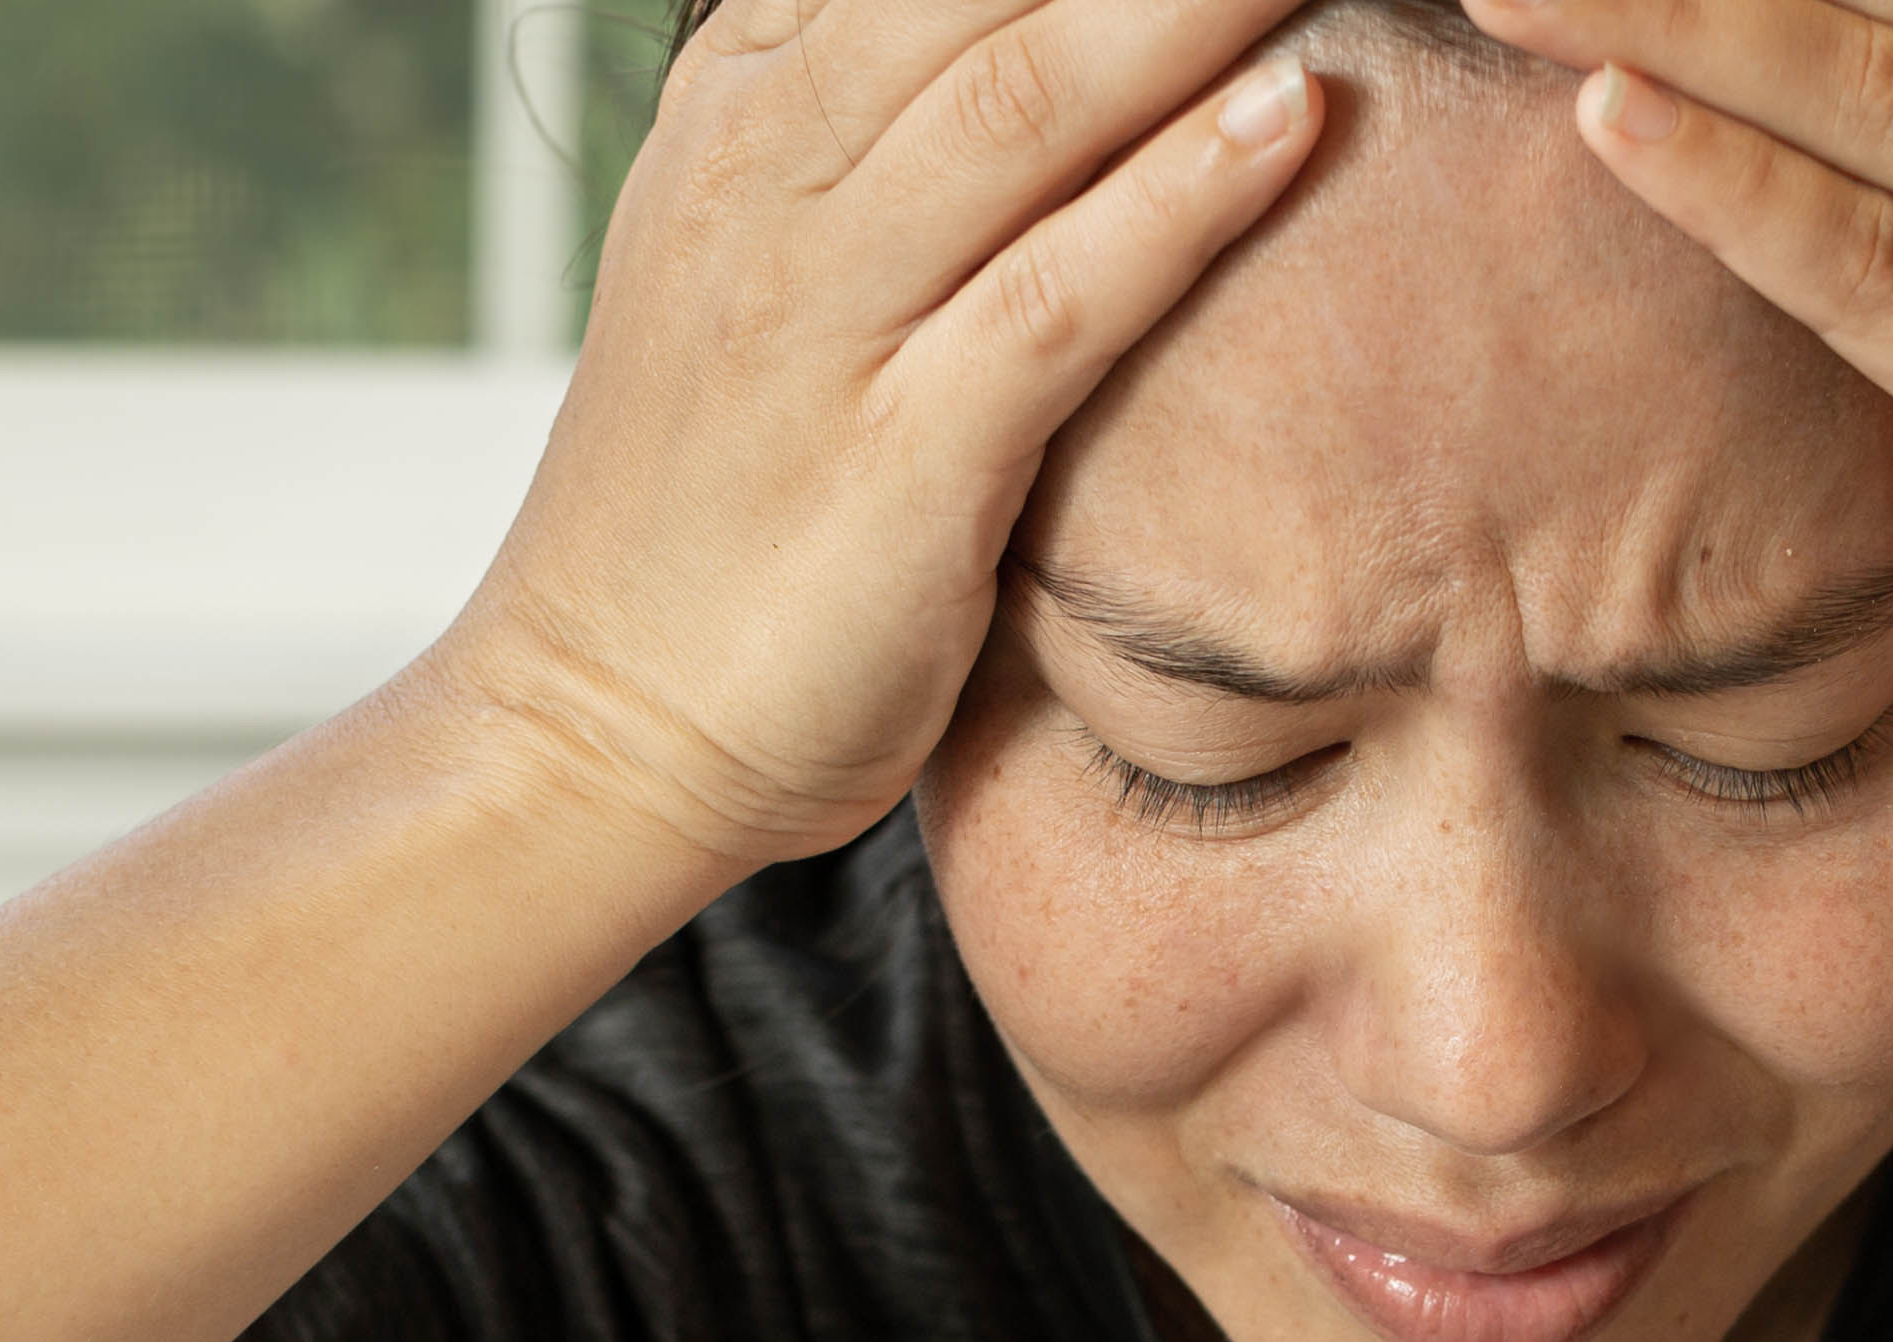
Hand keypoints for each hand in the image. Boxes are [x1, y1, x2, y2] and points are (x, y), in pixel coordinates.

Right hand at [444, 0, 1322, 875]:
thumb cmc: (717, 501)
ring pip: (1026, 90)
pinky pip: (1058, 292)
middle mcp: (774, 173)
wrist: (599, 723)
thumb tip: (1026, 43)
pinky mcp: (900, 457)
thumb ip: (877, 130)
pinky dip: (1180, 193)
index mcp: (748, 106)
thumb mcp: (766, 257)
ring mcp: (829, 311)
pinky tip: (1292, 115)